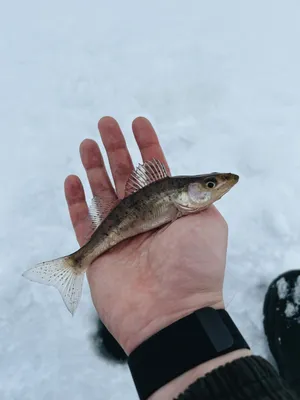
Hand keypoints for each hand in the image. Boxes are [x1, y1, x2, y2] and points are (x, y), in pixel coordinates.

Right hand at [64, 117, 227, 353]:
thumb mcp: (207, 222)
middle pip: (125, 174)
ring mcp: (121, 233)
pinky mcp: (100, 251)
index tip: (139, 123)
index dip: (147, 145)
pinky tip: (72, 179)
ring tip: (87, 142)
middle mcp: (145, 216)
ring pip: (102, 192)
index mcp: (169, 208)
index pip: (155, 169)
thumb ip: (197, 198)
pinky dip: (75, 201)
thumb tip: (193, 184)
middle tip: (106, 122)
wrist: (171, 312)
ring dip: (94, 166)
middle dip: (116, 148)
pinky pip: (83, 222)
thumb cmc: (195, 266)